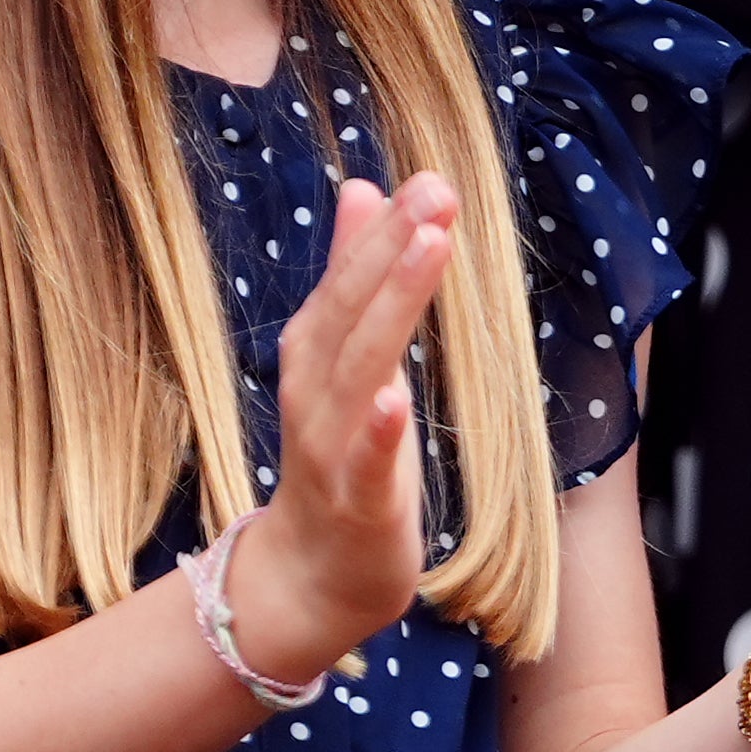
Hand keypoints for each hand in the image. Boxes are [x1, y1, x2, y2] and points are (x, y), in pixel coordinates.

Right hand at [226, 172, 458, 681]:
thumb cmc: (343, 453)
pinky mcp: (354, 502)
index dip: (386, 230)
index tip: (430, 180)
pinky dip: (376, 430)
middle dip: (391, 249)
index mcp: (316, 352)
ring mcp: (329, 447)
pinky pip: (362, 462)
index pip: (349, 280)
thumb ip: (354, 275)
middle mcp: (313, 390)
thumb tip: (363, 185)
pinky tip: (395, 398)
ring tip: (428, 249)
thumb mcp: (350, 355)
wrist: (314, 571)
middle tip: (436, 193)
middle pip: (350, 311)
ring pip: (358, 370)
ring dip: (392, 308)